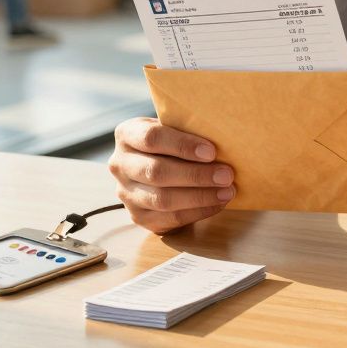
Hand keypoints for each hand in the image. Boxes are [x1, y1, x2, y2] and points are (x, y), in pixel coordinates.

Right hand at [109, 117, 234, 233]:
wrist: (159, 168)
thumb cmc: (173, 144)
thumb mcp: (174, 129)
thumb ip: (188, 131)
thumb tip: (225, 140)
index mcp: (127, 135)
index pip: (151, 138)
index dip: (182, 145)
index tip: (211, 151)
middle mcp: (120, 164)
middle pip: (157, 171)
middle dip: (196, 175)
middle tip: (226, 175)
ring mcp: (126, 193)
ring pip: (162, 199)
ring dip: (199, 196)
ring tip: (227, 191)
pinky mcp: (138, 217)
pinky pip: (169, 218)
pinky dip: (198, 211)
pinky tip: (218, 203)